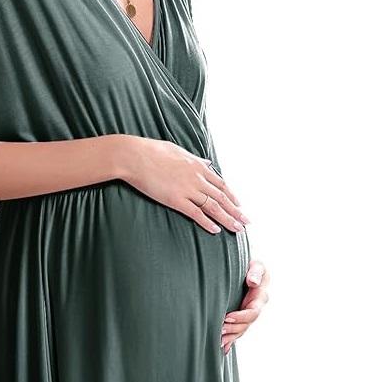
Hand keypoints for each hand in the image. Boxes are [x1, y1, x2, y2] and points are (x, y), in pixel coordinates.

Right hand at [118, 137, 249, 233]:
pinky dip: (207, 222)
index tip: (239, 205)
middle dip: (236, 211)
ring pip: (213, 207)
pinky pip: (196, 213)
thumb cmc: (151, 151)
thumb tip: (207, 162)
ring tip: (237, 229)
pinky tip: (216, 230)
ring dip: (227, 219)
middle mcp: (197, 178)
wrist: (134, 156)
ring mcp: (187, 189)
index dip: (232, 196)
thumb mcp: (178, 151)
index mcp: (198, 166)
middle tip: (246, 222)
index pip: (221, 184)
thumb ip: (195, 159)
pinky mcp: (175, 199)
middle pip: (222, 197)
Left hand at [222, 259, 269, 353]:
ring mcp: (248, 315)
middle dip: (233, 329)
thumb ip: (256, 271)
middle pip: (246, 324)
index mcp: (260, 298)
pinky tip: (224, 349)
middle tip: (219, 331)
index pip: (252, 312)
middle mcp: (255, 308)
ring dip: (231, 337)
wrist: (249, 272)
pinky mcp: (241, 318)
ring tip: (218, 342)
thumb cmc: (252, 267)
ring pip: (241, 330)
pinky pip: (237, 331)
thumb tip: (253, 282)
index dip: (241, 316)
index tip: (227, 317)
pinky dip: (231, 340)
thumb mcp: (257, 265)